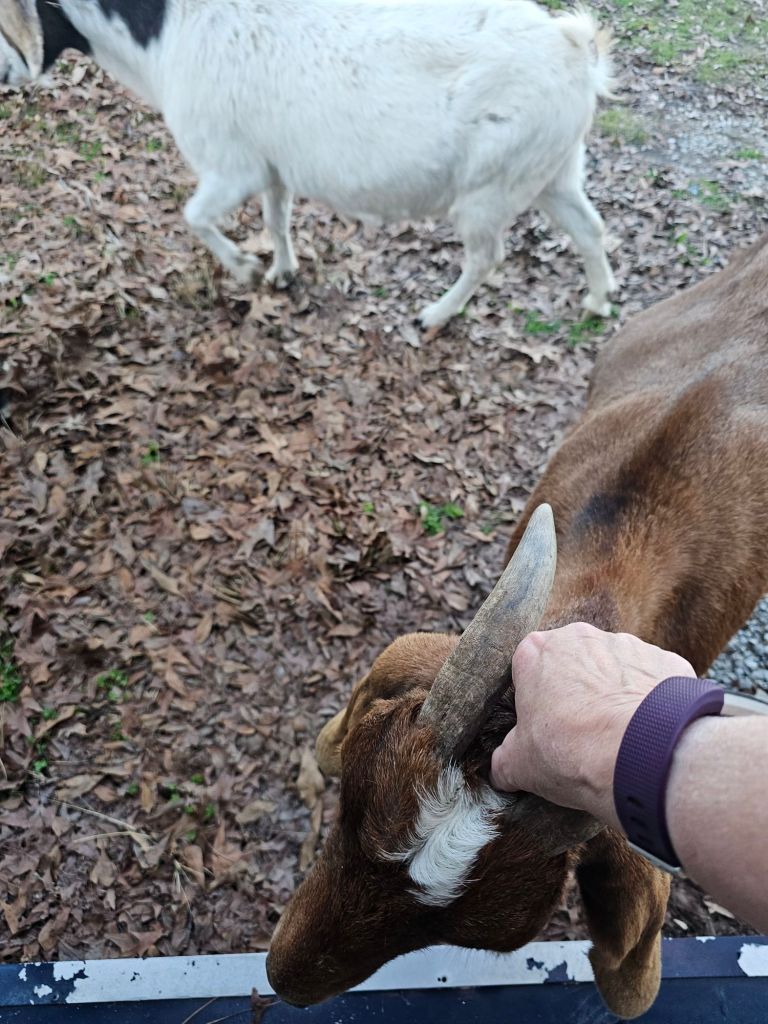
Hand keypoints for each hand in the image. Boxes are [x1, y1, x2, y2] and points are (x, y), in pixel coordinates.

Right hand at [490, 622, 694, 827]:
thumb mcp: (520, 765)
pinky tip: (650, 733)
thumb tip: (501, 771)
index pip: (528, 666)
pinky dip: (652, 701)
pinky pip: (654, 679)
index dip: (535, 698)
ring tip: (620, 737)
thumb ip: (505, 760)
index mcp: (536, 651)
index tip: (544, 726)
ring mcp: (627, 645)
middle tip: (582, 733)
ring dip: (615, 693)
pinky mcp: (666, 660)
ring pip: (616, 668)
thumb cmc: (571, 752)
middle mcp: (580, 638)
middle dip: (577, 691)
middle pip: (573, 662)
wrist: (642, 756)